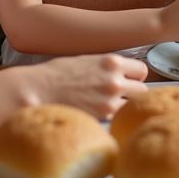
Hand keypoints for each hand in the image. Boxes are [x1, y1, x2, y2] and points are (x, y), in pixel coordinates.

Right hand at [31, 54, 147, 118]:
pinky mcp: (100, 117)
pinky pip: (116, 117)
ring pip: (132, 105)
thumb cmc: (55, 74)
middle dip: (133, 93)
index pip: (141, 70)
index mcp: (112, 62)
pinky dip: (112, 117)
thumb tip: (119, 73)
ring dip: (125, 106)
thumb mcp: (86, 60)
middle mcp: (115, 80)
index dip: (136, 76)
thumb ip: (107, 67)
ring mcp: (109, 100)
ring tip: (110, 106)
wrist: (35, 91)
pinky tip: (100, 114)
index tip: (130, 80)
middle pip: (142, 90)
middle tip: (121, 95)